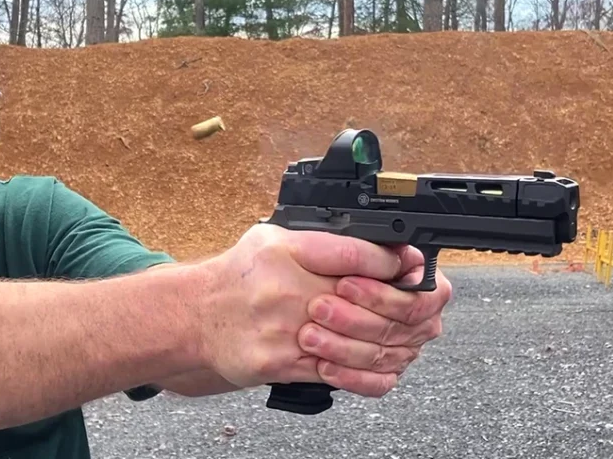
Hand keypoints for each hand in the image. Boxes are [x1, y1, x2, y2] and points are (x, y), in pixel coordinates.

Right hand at [194, 223, 409, 388]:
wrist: (197, 316)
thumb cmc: (240, 276)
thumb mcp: (276, 239)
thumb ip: (323, 241)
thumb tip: (381, 247)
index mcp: (286, 251)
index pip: (355, 254)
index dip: (390, 261)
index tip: (407, 264)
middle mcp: (284, 289)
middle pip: (364, 301)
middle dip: (398, 305)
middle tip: (415, 305)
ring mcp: (283, 329)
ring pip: (356, 342)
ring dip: (387, 340)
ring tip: (401, 334)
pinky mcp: (280, 363)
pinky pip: (336, 373)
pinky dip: (364, 370)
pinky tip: (376, 360)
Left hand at [297, 248, 451, 397]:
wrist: (278, 292)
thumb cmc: (305, 263)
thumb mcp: (324, 246)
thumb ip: (362, 251)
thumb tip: (392, 259)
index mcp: (415, 276)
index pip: (420, 295)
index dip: (382, 295)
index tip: (344, 285)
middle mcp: (414, 313)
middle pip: (400, 327)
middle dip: (355, 319)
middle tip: (318, 308)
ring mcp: (402, 345)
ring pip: (384, 355)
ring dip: (344, 347)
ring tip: (310, 335)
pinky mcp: (383, 371)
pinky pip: (376, 382)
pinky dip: (349, 376)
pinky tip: (324, 365)